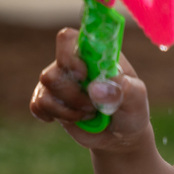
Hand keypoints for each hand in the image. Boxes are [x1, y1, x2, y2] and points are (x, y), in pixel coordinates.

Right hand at [31, 28, 151, 150]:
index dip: (71, 54)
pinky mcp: (49, 100)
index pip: (71, 37)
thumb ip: (122, 89)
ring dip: (69, 106)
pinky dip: (55, 115)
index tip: (84, 74)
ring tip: (89, 113)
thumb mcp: (136, 98)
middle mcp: (75, 62)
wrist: (120, 136)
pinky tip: (73, 118)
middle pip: (56, 65)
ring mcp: (60, 81)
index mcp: (96, 54)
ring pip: (46, 84)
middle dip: (74, 91)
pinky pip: (37, 104)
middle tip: (93, 104)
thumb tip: (95, 87)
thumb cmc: (131, 109)